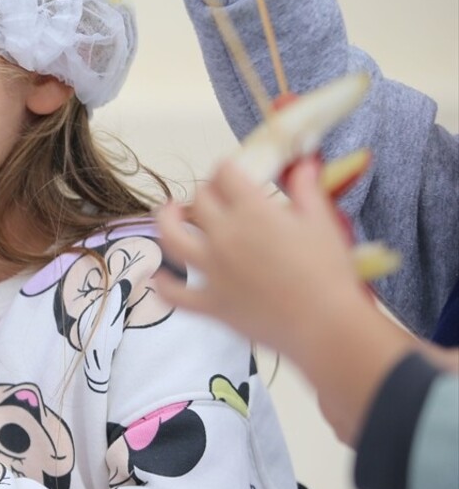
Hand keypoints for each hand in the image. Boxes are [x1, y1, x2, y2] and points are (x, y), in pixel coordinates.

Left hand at [153, 158, 414, 443]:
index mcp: (251, 211)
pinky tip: (160, 275)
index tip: (233, 175)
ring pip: (171, 237)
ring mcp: (210, 270)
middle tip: (216, 199)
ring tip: (170, 214)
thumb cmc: (328, 271)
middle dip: (207, 193)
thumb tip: (302, 163)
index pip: (224, 174)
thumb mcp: (323, 222)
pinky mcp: (208, 303)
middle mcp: (223, 235)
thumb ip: (306, 189)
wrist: (325, 325)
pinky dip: (163, 283)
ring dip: (166, 221)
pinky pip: (174, 293)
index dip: (227, 170)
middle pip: (200, 200)